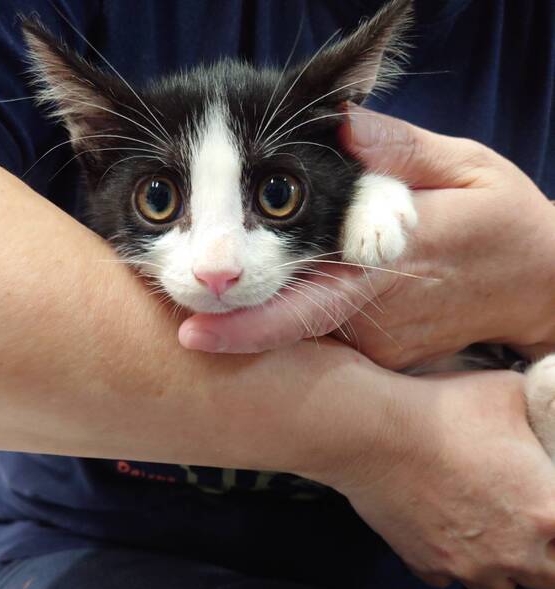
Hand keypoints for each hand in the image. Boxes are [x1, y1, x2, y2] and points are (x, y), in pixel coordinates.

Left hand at [178, 107, 554, 367]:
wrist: (540, 287)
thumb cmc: (502, 222)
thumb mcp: (464, 166)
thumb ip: (399, 149)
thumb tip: (342, 121)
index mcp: (395, 256)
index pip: (312, 295)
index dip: (251, 323)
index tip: (193, 335)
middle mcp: (377, 312)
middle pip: (290, 322)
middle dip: (231, 315)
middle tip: (179, 296)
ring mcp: (378, 345)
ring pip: (303, 332)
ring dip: (258, 313)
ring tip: (218, 291)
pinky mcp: (380, 358)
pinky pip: (326, 338)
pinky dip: (295, 315)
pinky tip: (284, 291)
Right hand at [309, 369, 554, 588]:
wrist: (373, 431)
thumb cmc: (437, 410)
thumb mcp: (507, 390)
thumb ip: (537, 407)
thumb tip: (542, 404)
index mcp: (547, 512)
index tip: (550, 509)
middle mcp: (513, 551)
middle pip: (550, 576)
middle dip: (547, 553)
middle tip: (527, 517)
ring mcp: (467, 563)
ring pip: (500, 583)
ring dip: (502, 559)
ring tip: (486, 522)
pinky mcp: (426, 563)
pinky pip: (451, 574)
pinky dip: (454, 557)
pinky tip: (446, 524)